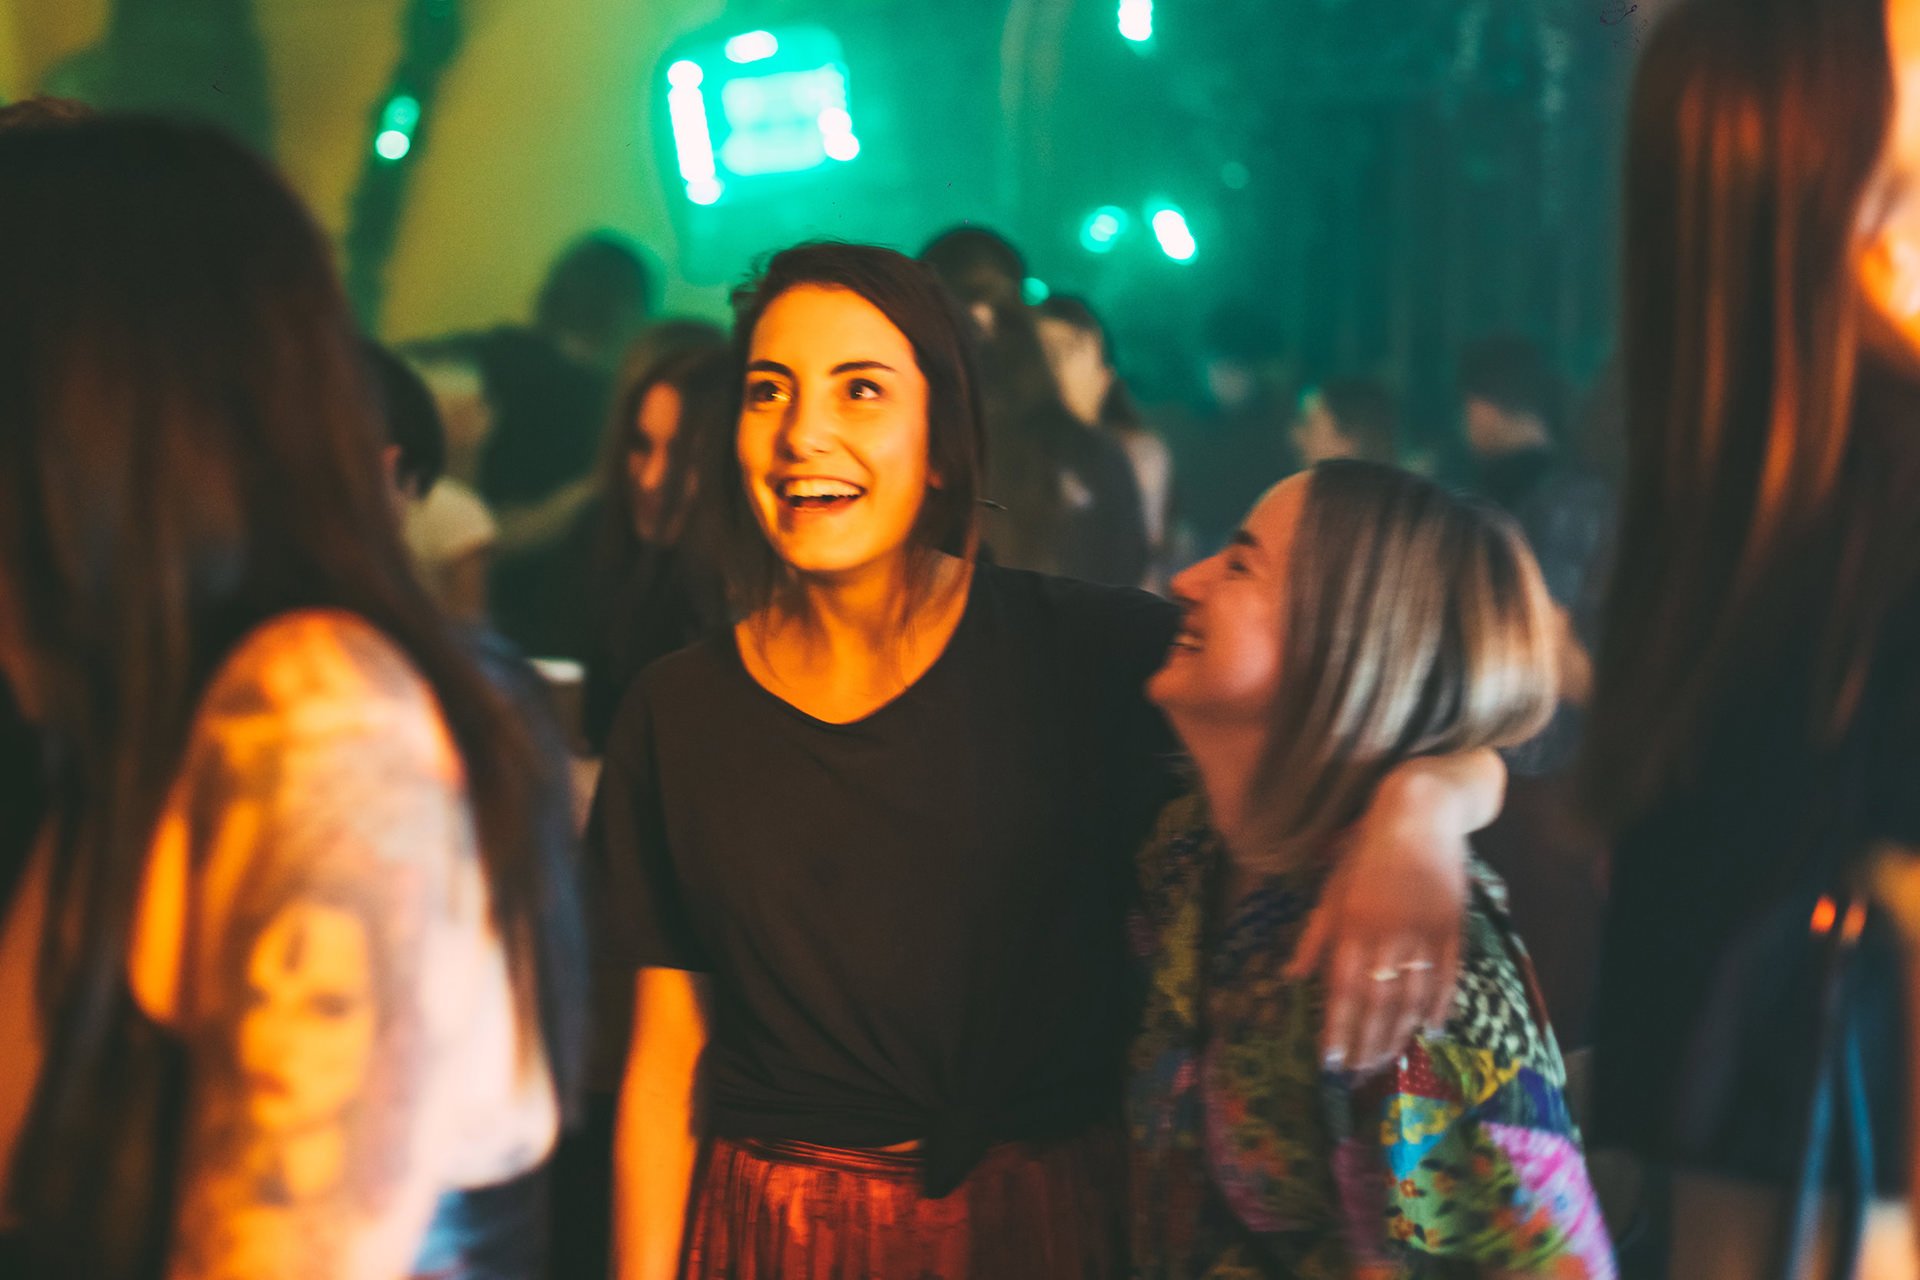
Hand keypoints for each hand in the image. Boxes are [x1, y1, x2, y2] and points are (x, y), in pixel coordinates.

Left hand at [1285, 753, 1500, 1073]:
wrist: (1418, 814)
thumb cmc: (1365, 851)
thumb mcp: (1331, 889)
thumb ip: (1315, 936)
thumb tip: (1291, 976)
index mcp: (1350, 927)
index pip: (1340, 992)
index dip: (1336, 1030)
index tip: (1329, 1062)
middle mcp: (1384, 937)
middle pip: (1376, 1004)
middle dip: (1366, 1043)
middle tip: (1359, 1073)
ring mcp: (1421, 935)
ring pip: (1411, 998)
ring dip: (1398, 1034)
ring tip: (1387, 1061)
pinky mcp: (1452, 930)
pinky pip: (1446, 979)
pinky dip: (1438, 1007)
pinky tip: (1429, 1031)